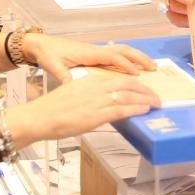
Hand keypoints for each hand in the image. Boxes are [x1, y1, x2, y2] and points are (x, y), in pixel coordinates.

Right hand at [15, 74, 160, 139]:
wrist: (39, 117)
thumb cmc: (52, 109)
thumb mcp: (73, 94)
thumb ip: (89, 95)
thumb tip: (101, 102)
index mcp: (90, 79)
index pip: (118, 77)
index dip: (134, 82)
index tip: (143, 88)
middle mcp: (95, 86)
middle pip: (128, 84)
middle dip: (144, 90)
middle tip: (155, 96)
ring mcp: (96, 100)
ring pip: (128, 96)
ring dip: (145, 99)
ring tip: (155, 103)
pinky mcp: (96, 114)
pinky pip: (122, 109)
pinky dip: (136, 109)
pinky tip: (144, 110)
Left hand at [22, 34, 155, 82]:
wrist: (39, 45)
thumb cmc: (48, 54)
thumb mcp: (54, 66)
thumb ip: (64, 76)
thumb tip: (73, 86)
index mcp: (89, 53)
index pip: (113, 57)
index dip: (126, 65)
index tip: (138, 75)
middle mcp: (96, 50)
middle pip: (123, 50)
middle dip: (140, 58)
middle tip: (154, 68)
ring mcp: (96, 51)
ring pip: (122, 51)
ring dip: (137, 58)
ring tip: (150, 67)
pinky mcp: (94, 54)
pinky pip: (116, 55)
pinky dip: (128, 60)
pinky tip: (133, 68)